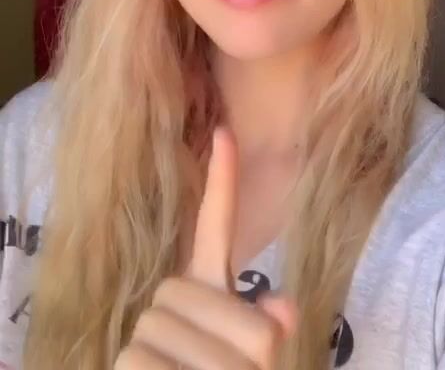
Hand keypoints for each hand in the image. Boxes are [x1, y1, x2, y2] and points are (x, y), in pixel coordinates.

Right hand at [115, 127, 296, 368]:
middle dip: (229, 344)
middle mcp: (174, 298)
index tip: (225, 131)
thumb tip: (285, 308)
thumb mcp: (255, 362)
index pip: (214, 227)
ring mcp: (148, 327)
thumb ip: (264, 331)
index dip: (223, 181)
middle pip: (200, 297)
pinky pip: (150, 362)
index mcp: (210, 289)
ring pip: (178, 332)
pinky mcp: (125, 360)